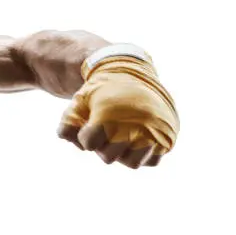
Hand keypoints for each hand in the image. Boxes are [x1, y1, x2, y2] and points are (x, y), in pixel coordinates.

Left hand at [57, 55, 178, 168]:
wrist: (133, 71)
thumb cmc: (102, 89)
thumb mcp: (79, 100)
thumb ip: (67, 123)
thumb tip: (67, 137)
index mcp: (109, 116)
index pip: (88, 144)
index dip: (85, 135)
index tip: (91, 123)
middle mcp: (134, 126)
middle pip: (108, 157)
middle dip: (102, 145)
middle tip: (107, 129)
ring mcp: (153, 133)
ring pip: (132, 162)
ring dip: (124, 153)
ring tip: (123, 135)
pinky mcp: (168, 138)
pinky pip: (152, 160)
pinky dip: (144, 153)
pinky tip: (139, 137)